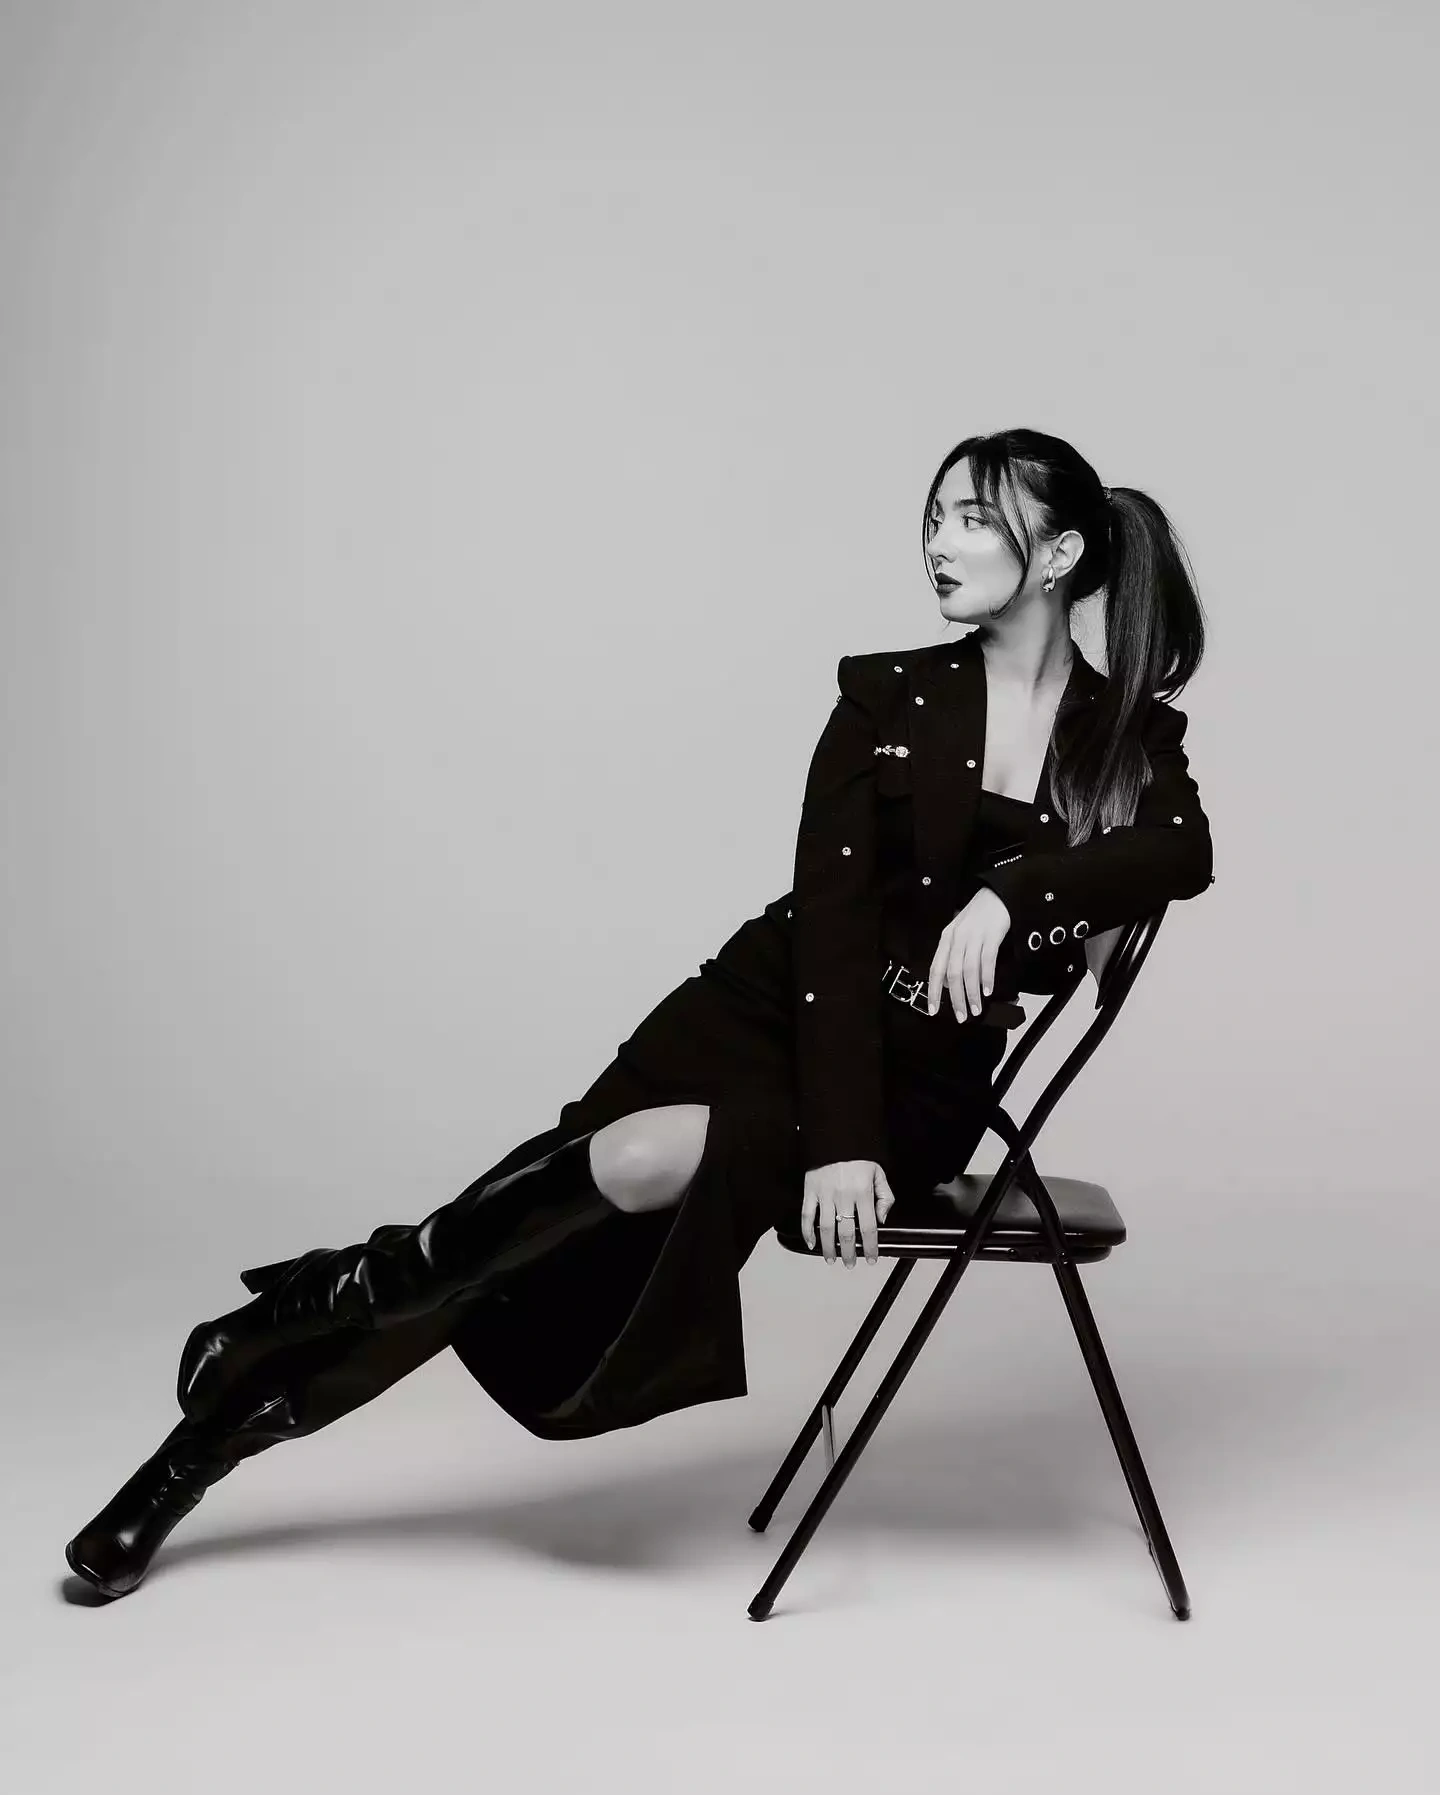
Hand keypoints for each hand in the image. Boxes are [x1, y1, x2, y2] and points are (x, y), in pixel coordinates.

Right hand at [800, 1160, 894, 1266]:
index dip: (870, 1247)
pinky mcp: (810, 1190)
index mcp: (863, 1192)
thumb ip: (885, 1197)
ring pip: (827, 1228)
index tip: (872, 1259)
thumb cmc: (859, 1157)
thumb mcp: (879, 1173)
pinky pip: (807, 1215)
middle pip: (847, 1232)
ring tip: (831, 1260)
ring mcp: (825, 1194)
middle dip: (849, 1253)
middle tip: (850, 1264)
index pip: (869, 1227)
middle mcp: (844, 1196)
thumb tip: (882, 1219)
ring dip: (829, 1248)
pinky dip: (808, 1232)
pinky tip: (812, 1244)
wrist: (836, 1137)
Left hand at [926, 886, 1011, 1021]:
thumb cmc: (979, 915)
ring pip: (968, 970)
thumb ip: (954, 954)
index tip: (933, 1010)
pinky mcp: (991, 935)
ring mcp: (974, 936)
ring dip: (971, 993)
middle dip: (955, 998)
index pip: (936, 968)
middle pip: (952, 973)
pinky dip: (986, 978)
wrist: (998, 894)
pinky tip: (987, 991)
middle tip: (960, 1016)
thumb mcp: (960, 932)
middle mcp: (957, 938)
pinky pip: (987, 961)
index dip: (933, 991)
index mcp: (946, 938)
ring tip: (976, 1010)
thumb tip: (950, 982)